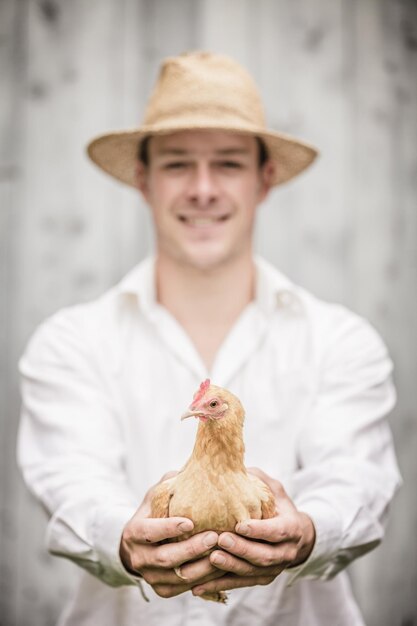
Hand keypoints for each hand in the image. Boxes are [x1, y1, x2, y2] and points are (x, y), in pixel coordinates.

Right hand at [119, 473, 222, 597]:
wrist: (139, 545)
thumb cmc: (155, 512)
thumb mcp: (157, 495)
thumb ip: (173, 483)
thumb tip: (198, 467)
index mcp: (134, 532)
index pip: (149, 532)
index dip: (168, 528)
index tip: (190, 522)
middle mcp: (139, 558)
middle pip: (166, 558)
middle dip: (191, 549)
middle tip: (214, 537)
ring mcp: (150, 577)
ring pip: (179, 577)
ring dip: (203, 567)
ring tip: (224, 552)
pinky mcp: (163, 590)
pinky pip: (186, 588)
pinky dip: (205, 579)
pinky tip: (222, 566)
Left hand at [192, 467, 315, 596]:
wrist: (297, 538)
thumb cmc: (278, 506)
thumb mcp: (274, 490)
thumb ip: (257, 480)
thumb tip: (232, 464)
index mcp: (291, 528)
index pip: (277, 531)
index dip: (259, 530)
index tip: (240, 524)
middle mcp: (285, 552)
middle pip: (263, 555)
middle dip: (242, 549)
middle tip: (220, 540)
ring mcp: (273, 569)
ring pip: (251, 572)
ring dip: (230, 567)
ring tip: (209, 560)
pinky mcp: (259, 579)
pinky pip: (239, 584)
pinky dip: (219, 586)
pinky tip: (198, 586)